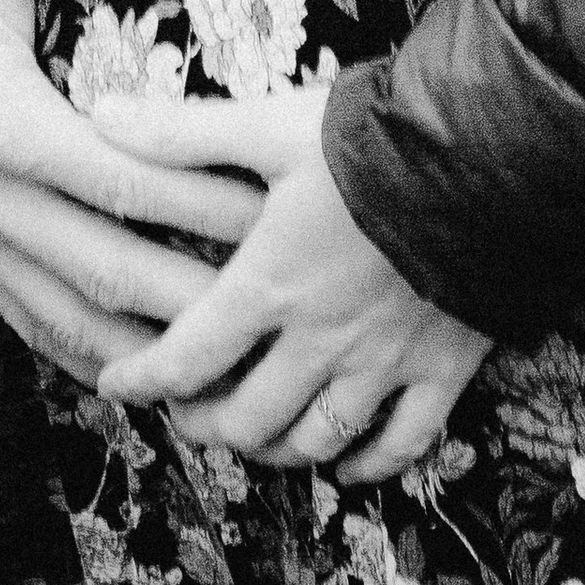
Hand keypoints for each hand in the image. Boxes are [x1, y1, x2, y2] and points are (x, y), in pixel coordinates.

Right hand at [0, 0, 263, 385]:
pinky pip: (27, 321)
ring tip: (226, 362)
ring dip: (146, 346)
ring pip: (67, 317)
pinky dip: (88, 353)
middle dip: (193, 296)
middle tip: (275, 307)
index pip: (115, 179)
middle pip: (102, 269)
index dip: (196, 205)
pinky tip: (145, 370)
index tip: (269, 215)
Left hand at [91, 85, 489, 483]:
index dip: (143, 380)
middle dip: (205, 425)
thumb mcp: (268, 126)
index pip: (187, 356)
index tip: (114, 388)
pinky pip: (401, 446)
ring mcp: (384, 364)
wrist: (486, 162)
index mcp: (269, 285)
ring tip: (253, 440)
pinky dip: (367, 466)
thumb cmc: (372, 140)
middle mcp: (319, 341)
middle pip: (247, 417)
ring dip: (275, 450)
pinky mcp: (442, 370)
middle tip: (185, 417)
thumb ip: (183, 132)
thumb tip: (98, 118)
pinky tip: (345, 465)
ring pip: (315, 441)